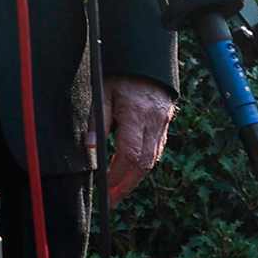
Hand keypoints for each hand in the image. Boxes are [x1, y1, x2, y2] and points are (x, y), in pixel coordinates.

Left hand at [103, 75, 175, 201]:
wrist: (149, 57)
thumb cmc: (123, 71)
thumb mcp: (104, 89)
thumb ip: (98, 118)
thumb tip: (91, 146)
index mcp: (137, 114)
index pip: (129, 154)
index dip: (117, 174)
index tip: (105, 186)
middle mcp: (154, 122)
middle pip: (144, 164)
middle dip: (127, 185)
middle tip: (113, 200)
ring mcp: (163, 123)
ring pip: (153, 160)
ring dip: (136, 178)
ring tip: (120, 191)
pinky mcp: (165, 123)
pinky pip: (157, 149)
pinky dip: (145, 163)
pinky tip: (132, 171)